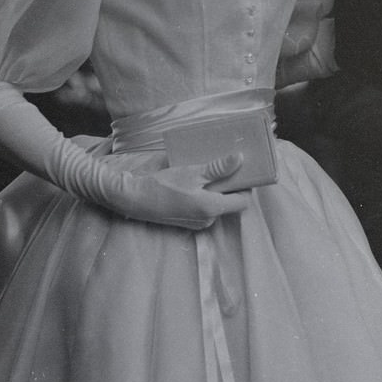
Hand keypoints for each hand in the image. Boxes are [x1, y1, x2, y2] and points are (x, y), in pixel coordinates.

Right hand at [115, 154, 256, 228]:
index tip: (242, 171)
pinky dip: (206, 195)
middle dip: (231, 186)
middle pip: (231, 203)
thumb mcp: (193, 173)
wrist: (135, 199)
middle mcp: (208, 219)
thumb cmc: (164, 186)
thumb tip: (240, 159)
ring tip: (211, 171)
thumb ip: (218, 168)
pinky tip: (197, 181)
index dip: (246, 186)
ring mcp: (198, 222)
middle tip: (226, 167)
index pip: (243, 201)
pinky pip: (206, 207)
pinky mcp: (188, 220)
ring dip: (218, 190)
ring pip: (218, 204)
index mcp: (212, 208)